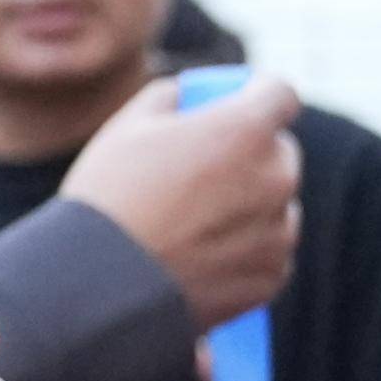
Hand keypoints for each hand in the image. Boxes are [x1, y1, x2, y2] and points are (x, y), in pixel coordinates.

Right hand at [63, 70, 303, 329]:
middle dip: (252, 154)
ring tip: (194, 223)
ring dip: (251, 205)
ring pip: (277, 205)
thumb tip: (186, 98)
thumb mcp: (129, 126)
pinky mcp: (271, 276)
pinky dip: (247, 250)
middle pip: (280, 152)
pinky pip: (270, 252)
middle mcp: (274, 178)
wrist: (100, 288)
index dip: (260, 93)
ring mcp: (277, 232)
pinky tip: (201, 256)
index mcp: (244, 129)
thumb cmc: (110, 198)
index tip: (243, 102)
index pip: (280, 93)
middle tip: (205, 169)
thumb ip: (172, 97)